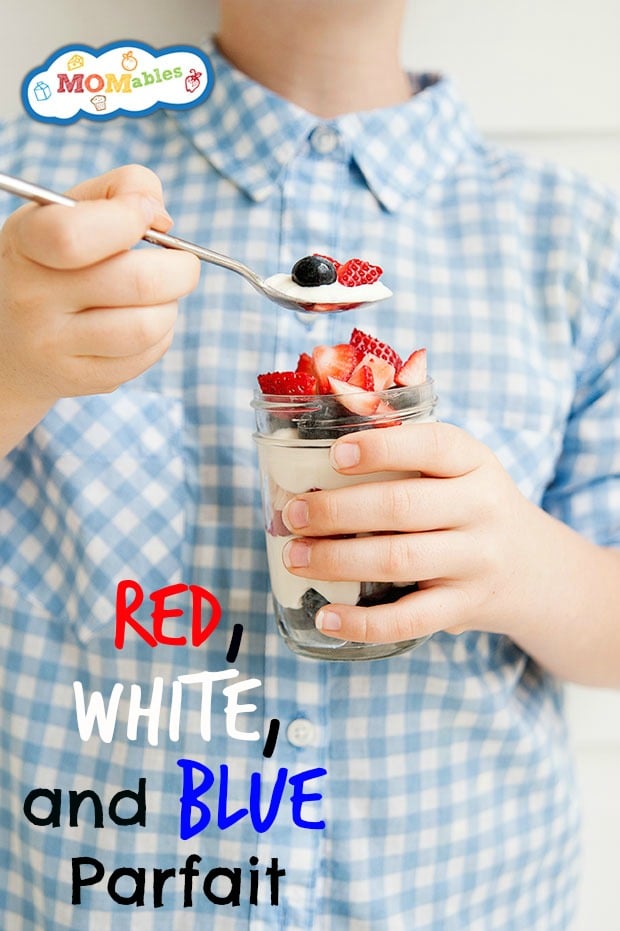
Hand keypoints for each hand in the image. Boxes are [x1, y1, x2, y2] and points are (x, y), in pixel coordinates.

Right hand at [0, 165, 199, 410]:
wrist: (12, 338)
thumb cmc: (55, 262)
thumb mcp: (67, 212)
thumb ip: (119, 189)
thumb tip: (161, 217)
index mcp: (26, 244)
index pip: (75, 235)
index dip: (129, 217)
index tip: (145, 216)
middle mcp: (33, 298)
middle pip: (137, 283)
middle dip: (180, 268)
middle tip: (182, 264)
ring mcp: (55, 345)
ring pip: (149, 325)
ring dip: (170, 305)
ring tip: (158, 295)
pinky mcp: (82, 378)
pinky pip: (148, 354)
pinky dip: (161, 333)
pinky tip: (140, 321)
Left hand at [280, 421, 535, 643]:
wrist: (535, 568)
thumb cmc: (471, 507)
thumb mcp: (460, 469)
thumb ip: (407, 459)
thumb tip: (311, 461)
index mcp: (474, 462)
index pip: (431, 445)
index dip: (381, 448)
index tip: (336, 455)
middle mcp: (481, 508)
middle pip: (401, 506)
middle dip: (337, 510)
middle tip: (293, 514)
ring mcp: (476, 561)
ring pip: (398, 559)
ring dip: (336, 559)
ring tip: (295, 556)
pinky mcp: (465, 607)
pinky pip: (409, 620)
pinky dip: (362, 622)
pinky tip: (326, 617)